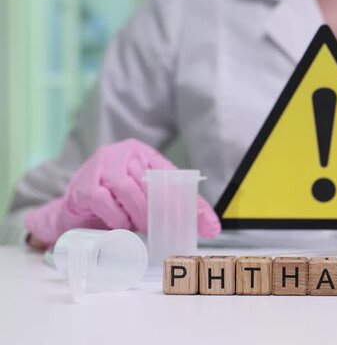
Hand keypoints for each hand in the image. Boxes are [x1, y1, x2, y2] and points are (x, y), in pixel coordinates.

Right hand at [25, 139, 220, 246]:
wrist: (77, 204)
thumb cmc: (118, 199)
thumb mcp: (149, 198)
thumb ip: (178, 207)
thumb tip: (213, 228)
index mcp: (144, 153)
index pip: (174, 176)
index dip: (193, 202)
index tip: (208, 226)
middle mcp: (124, 153)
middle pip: (151, 182)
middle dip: (160, 210)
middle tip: (161, 228)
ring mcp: (102, 166)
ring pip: (128, 190)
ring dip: (138, 214)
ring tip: (142, 227)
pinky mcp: (85, 184)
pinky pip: (105, 202)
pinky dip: (117, 218)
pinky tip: (120, 224)